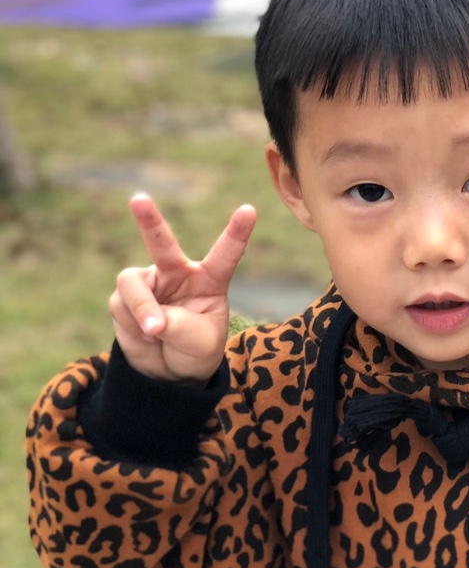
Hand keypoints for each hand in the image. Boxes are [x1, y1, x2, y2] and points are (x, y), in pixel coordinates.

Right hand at [109, 193, 255, 383]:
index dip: (237, 233)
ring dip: (142, 308)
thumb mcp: (200, 342)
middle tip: (138, 199)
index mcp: (210, 279)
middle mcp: (178, 273)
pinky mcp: (124, 296)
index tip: (248, 210)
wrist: (169, 369)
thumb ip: (178, 327)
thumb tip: (151, 320)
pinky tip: (145, 334)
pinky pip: (121, 303)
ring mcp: (149, 282)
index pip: (225, 254)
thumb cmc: (196, 349)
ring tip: (155, 330)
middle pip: (162, 243)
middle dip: (149, 221)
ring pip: (133, 283)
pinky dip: (132, 323)